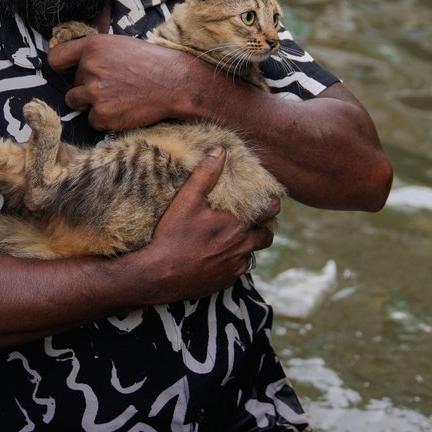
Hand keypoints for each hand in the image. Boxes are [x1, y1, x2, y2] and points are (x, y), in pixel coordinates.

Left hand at [49, 34, 188, 130]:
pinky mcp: (103, 114)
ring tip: (116, 97)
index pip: (56, 58)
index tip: (68, 72)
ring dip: (91, 103)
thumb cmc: (151, 62)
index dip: (62, 68)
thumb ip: (95, 53)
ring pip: (76, 103)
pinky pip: (91, 120)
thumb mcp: (120, 45)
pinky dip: (105, 119)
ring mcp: (95, 93)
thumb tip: (75, 65)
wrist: (175, 83)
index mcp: (93, 47)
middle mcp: (89, 68)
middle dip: (87, 87)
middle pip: (71, 84)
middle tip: (114, 85)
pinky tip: (123, 108)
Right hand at [132, 148, 275, 302]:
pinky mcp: (226, 281)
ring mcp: (235, 266)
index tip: (267, 200)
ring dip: (248, 245)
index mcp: (238, 224)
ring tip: (234, 237)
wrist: (159, 275)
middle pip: (266, 235)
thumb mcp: (187, 199)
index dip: (271, 204)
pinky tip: (219, 255)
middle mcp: (243, 246)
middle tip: (252, 220)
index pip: (270, 211)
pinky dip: (234, 261)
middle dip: (263, 227)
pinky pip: (238, 269)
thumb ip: (206, 174)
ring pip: (252, 253)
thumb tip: (220, 151)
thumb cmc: (173, 235)